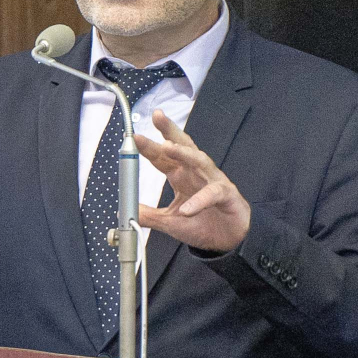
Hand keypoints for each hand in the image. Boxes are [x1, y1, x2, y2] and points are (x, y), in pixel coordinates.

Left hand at [133, 110, 251, 254]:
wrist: (229, 240)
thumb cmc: (203, 224)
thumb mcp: (170, 222)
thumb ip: (150, 216)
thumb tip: (128, 211)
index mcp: (181, 176)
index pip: (163, 157)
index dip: (150, 147)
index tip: (136, 137)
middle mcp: (196, 173)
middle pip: (182, 146)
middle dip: (170, 131)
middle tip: (158, 117)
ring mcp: (212, 181)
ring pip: (199, 160)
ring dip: (184, 153)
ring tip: (168, 148)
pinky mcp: (226, 195)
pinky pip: (212, 193)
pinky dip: (199, 201)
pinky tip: (187, 209)